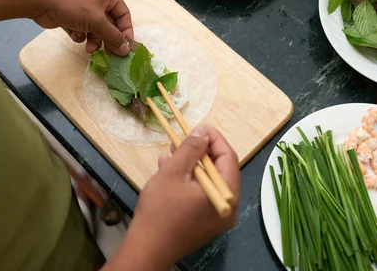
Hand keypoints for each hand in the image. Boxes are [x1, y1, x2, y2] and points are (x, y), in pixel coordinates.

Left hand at [33, 0, 133, 55]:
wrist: (40, 0)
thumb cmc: (73, 5)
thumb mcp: (97, 21)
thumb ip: (113, 36)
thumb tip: (126, 50)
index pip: (123, 15)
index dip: (126, 32)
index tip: (125, 48)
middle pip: (109, 24)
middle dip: (107, 38)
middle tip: (109, 54)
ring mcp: (83, 7)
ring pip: (95, 29)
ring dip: (93, 39)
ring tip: (89, 48)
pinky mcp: (71, 16)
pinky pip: (82, 29)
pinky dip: (79, 33)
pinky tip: (73, 32)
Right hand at [104, 125, 239, 269]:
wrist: (147, 249)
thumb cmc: (161, 210)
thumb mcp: (174, 172)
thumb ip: (191, 149)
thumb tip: (203, 132)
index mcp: (227, 194)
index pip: (228, 157)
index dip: (214, 139)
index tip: (198, 127)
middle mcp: (229, 206)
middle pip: (220, 170)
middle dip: (200, 152)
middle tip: (183, 139)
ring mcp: (217, 217)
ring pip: (208, 182)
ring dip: (191, 165)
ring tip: (171, 152)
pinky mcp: (204, 223)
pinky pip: (201, 194)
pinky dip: (188, 181)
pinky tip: (168, 169)